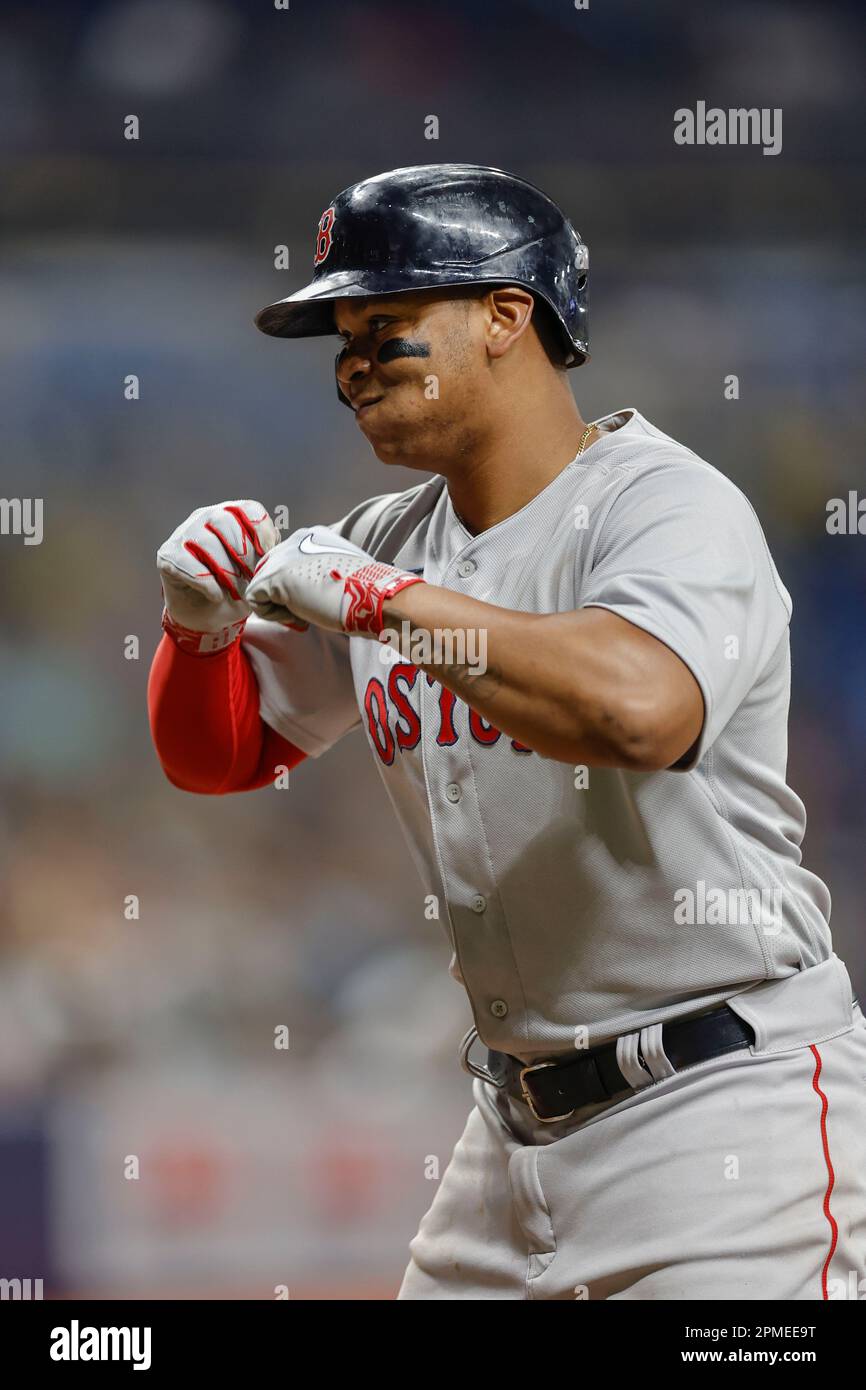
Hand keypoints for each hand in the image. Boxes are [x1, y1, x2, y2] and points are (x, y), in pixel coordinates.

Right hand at [157, 500, 279, 652]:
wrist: (208, 614)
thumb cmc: (235, 587)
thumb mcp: (258, 571)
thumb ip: (268, 552)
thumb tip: (276, 539)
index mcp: (231, 515)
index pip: (248, 509)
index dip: (261, 531)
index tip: (268, 555)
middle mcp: (205, 517)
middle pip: (226, 522)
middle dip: (243, 554)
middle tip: (251, 579)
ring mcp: (184, 534)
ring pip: (206, 543)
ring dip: (225, 572)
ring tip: (235, 591)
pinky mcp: (167, 555)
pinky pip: (188, 565)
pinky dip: (207, 584)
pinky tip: (216, 595)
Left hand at [245, 525, 423, 635]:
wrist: (371, 597)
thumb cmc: (363, 592)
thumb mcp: (340, 571)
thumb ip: (320, 571)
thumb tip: (307, 592)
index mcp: (311, 537)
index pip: (285, 563)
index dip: (294, 587)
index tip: (316, 599)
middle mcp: (293, 541)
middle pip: (269, 572)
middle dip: (282, 595)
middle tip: (307, 610)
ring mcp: (281, 558)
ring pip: (261, 586)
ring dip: (280, 606)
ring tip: (305, 613)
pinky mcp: (272, 577)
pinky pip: (255, 600)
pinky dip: (273, 614)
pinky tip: (298, 615)